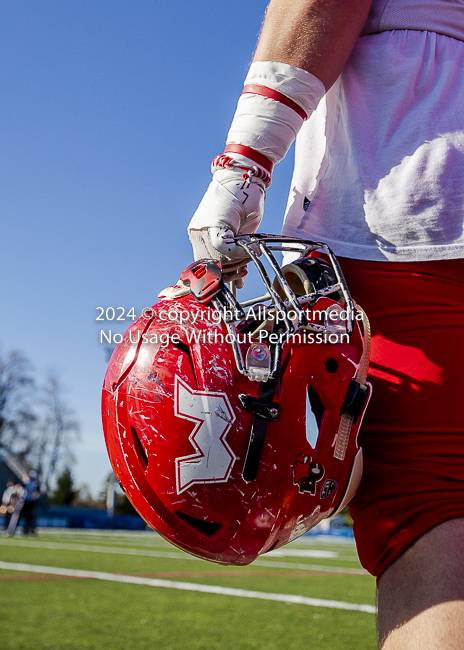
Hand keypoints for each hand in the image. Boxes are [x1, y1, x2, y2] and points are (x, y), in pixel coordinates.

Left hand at [188, 166, 265, 284]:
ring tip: (250, 258)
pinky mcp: (211, 223)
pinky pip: (221, 247)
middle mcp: (197, 233)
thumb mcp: (240, 234)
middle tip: (246, 269)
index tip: (238, 278)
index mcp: (200, 237)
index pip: (206, 267)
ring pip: (216, 258)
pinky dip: (239, 253)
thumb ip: (236, 255)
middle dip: (230, 272)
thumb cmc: (244, 202)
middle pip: (210, 265)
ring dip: (236, 263)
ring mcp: (202, 228)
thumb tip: (239, 279)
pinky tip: (252, 250)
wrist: (244, 176)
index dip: (223, 276)